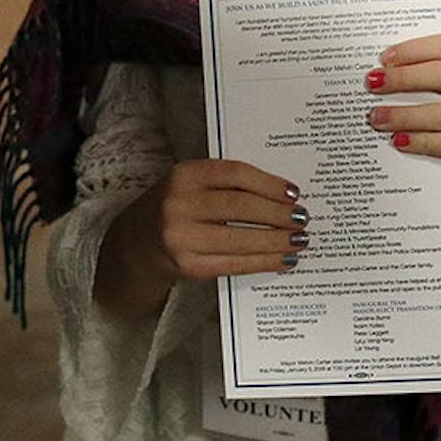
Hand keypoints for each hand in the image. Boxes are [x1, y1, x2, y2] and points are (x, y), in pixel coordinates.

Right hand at [94, 158, 303, 315]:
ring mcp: (182, 237)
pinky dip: (263, 262)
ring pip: (241, 239)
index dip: (269, 184)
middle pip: (241, 207)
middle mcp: (180, 204)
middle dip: (278, 215)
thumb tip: (283, 196)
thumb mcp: (192, 184)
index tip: (294, 193)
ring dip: (277, 242)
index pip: (235, 174)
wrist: (137, 242)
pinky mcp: (188, 266)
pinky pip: (234, 264)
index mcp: (184, 175)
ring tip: (299, 241)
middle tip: (303, 219)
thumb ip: (227, 184)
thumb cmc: (175, 207)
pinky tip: (282, 259)